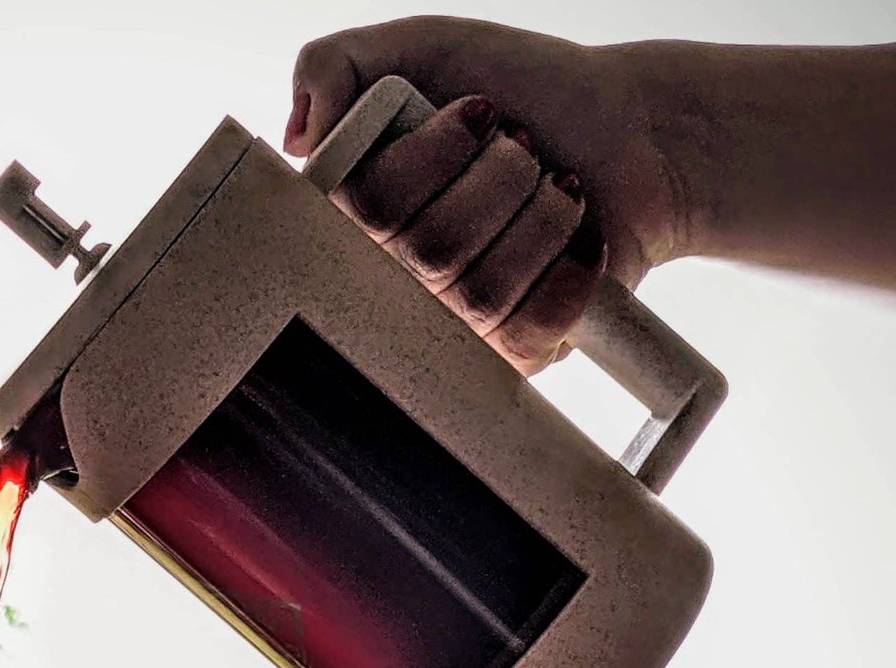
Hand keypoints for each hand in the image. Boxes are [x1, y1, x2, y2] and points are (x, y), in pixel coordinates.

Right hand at [284, 19, 685, 373]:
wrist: (635, 132)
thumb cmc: (525, 89)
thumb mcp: (420, 48)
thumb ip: (335, 65)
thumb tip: (297, 139)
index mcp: (362, 210)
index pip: (363, 209)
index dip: (430, 157)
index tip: (480, 111)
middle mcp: (395, 275)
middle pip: (426, 250)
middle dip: (499, 176)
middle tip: (526, 145)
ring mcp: (450, 324)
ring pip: (477, 293)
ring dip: (540, 218)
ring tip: (559, 187)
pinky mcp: (507, 354)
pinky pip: (521, 335)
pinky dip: (567, 272)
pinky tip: (578, 237)